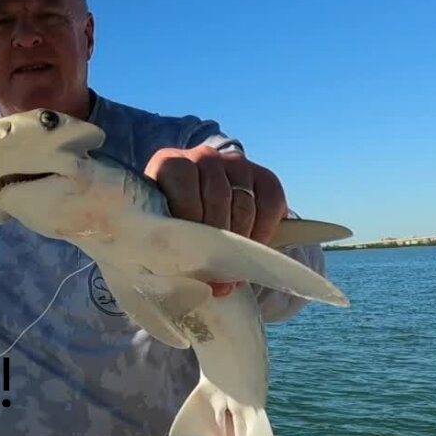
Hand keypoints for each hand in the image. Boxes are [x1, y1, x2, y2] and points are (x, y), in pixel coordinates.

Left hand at [144, 145, 287, 296]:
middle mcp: (203, 156)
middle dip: (218, 242)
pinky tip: (253, 251)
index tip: (193, 255)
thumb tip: (189, 279)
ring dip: (240, 243)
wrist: (202, 206)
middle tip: (218, 277)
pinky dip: (264, 232)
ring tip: (234, 271)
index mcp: (169, 164)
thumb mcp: (164, 228)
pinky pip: (271, 203)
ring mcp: (235, 163)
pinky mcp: (263, 175)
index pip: (182, 185)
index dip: (190, 222)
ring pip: (244, 205)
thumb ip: (169, 242)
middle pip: (217, 198)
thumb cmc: (174, 223)